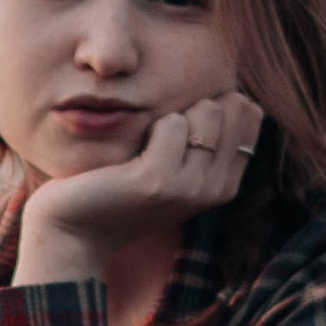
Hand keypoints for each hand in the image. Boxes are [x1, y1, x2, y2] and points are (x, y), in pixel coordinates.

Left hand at [13, 91, 264, 286]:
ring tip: (145, 150)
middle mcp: (217, 190)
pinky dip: (148, 126)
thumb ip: (208, 139)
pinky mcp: (158, 182)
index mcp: (225, 184)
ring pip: (206, 112)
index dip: (216, 101)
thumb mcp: (175, 166)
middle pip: (232, 106)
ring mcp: (190, 188)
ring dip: (170, 116)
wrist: (75, 230)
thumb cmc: (120, 188)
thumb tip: (235, 95)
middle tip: (159, 140)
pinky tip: (130, 157)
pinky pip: (171, 123)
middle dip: (194, 106)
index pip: (250, 112)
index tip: (183, 126)